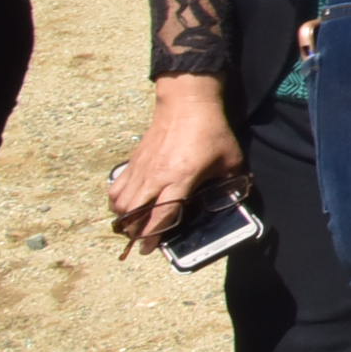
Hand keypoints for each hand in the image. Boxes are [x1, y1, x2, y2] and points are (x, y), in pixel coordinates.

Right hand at [108, 77, 245, 252]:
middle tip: (141, 239)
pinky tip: (124, 205)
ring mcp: (141, 169)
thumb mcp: (230, 157)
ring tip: (132, 225)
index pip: (161, 215)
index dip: (153, 236)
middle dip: (134, 232)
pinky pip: (116, 187)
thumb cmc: (210, 130)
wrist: (186, 103)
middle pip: (133, 214)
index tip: (149, 249)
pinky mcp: (133, 161)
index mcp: (180, 179)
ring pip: (120, 203)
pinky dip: (116, 201)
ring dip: (123, 218)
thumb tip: (234, 196)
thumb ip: (231, 180)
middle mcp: (156, 177)